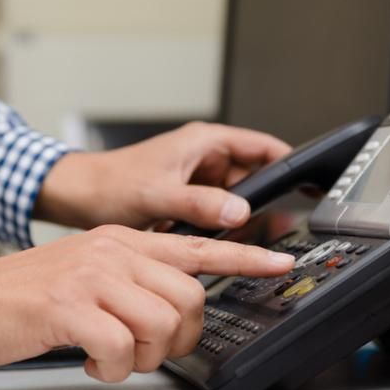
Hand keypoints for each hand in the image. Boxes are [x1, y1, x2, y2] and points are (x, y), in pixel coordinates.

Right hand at [0, 225, 294, 381]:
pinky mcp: (67, 306)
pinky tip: (88, 362)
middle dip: (180, 337)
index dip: (242, 258)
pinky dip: (109, 369)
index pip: (196, 246)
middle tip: (149, 350)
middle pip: (189, 296)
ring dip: (143, 357)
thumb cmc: (22, 296)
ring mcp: (90, 276)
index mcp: (120, 242)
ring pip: (161, 323)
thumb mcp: (84, 274)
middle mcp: (111, 252)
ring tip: (112, 357)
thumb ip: (129, 282)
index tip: (277, 264)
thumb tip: (173, 313)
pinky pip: (119, 347)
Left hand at [34, 122, 290, 231]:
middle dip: (266, 204)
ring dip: (239, 221)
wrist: (76, 196)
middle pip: (255, 180)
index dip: (292, 164)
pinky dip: (218, 230)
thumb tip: (239, 212)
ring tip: (245, 243)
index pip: (264, 148)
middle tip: (278, 231)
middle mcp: (205, 158)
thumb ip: (201, 203)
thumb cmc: (109, 184)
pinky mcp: (186, 201)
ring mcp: (196, 181)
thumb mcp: (159, 194)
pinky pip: (215, 215)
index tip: (312, 185)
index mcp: (205, 143)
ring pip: (235, 202)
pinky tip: (216, 247)